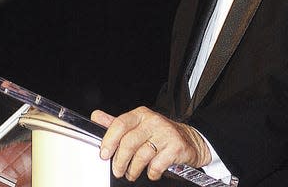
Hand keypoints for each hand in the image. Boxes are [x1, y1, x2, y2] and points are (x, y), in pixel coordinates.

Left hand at [91, 106, 210, 181]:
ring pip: (142, 156)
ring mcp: (166, 134)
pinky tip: (151, 172)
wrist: (190, 140)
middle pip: (129, 142)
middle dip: (120, 161)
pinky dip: (151, 173)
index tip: (104, 154)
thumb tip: (96, 116)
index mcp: (141, 114)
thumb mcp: (138, 125)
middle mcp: (154, 121)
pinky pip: (157, 165)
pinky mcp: (176, 147)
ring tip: (132, 173)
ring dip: (133, 170)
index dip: (109, 140)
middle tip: (117, 170)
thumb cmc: (160, 134)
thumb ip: (116, 123)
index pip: (120, 124)